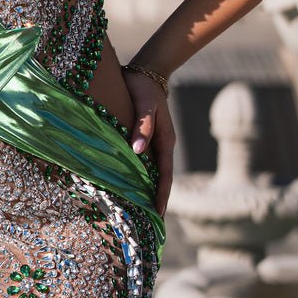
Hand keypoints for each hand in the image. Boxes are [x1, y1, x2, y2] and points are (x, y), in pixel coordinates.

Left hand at [121, 68, 174, 217]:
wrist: (146, 72)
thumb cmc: (142, 87)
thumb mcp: (144, 104)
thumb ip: (142, 126)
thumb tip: (137, 151)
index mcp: (166, 141)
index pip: (164, 175)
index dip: (161, 196)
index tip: (157, 215)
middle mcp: (163, 146)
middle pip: (160, 179)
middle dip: (156, 201)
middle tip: (149, 225)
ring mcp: (155, 144)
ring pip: (152, 173)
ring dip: (147, 192)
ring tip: (140, 214)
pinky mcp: (146, 139)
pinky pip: (145, 164)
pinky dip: (140, 178)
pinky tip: (131, 187)